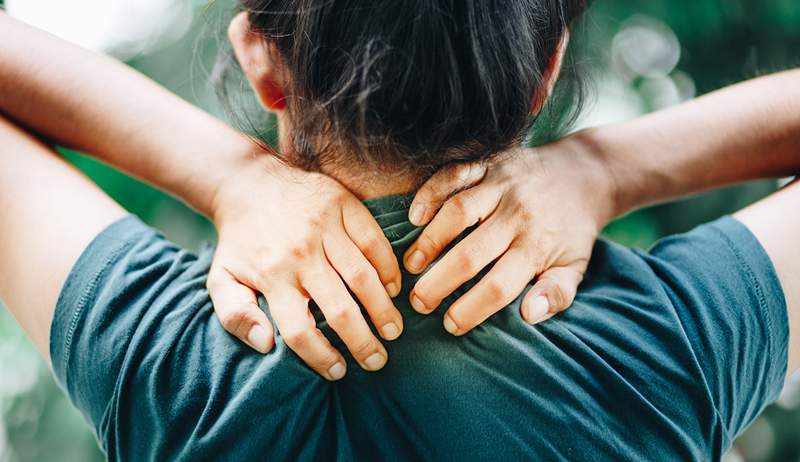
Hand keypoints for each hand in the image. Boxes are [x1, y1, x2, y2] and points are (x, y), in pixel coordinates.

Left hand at [207, 153, 402, 379]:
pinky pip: (374, 241)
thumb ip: (236, 316)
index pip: (300, 330)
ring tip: (393, 331)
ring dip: (383, 309)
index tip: (337, 371)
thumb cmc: (239, 241)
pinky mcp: (344, 206)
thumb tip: (265, 345)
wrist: (247, 183)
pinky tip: (393, 288)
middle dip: (363, 342)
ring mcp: (325, 227)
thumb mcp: (222, 279)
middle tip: (377, 361)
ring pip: (363, 276)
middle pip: (340, 309)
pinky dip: (388, 267)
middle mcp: (301, 254)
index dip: (322, 357)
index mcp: (272, 276)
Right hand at [404, 134, 615, 334]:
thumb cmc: (571, 231)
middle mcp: (517, 216)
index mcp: (537, 247)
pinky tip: (415, 216)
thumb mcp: (575, 267)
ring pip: (458, 212)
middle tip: (418, 302)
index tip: (451, 325)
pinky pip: (454, 174)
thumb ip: (555, 294)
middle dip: (439, 283)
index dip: (471, 309)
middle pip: (471, 254)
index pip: (499, 286)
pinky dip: (430, 193)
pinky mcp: (488, 163)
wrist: (585, 175)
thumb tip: (528, 315)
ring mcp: (501, 186)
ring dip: (430, 240)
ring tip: (411, 265)